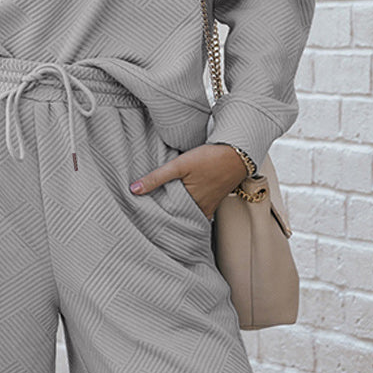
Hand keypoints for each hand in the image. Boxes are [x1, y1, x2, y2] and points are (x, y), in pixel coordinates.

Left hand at [129, 142, 249, 220]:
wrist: (238, 154)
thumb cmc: (211, 158)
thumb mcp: (180, 165)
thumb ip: (157, 177)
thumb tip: (134, 189)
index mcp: (189, 202)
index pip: (166, 214)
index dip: (153, 215)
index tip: (141, 216)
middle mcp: (199, 208)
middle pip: (177, 216)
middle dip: (164, 217)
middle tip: (147, 218)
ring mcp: (208, 206)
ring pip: (187, 215)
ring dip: (176, 214)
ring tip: (161, 213)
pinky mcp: (214, 202)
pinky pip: (199, 212)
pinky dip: (189, 211)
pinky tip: (183, 207)